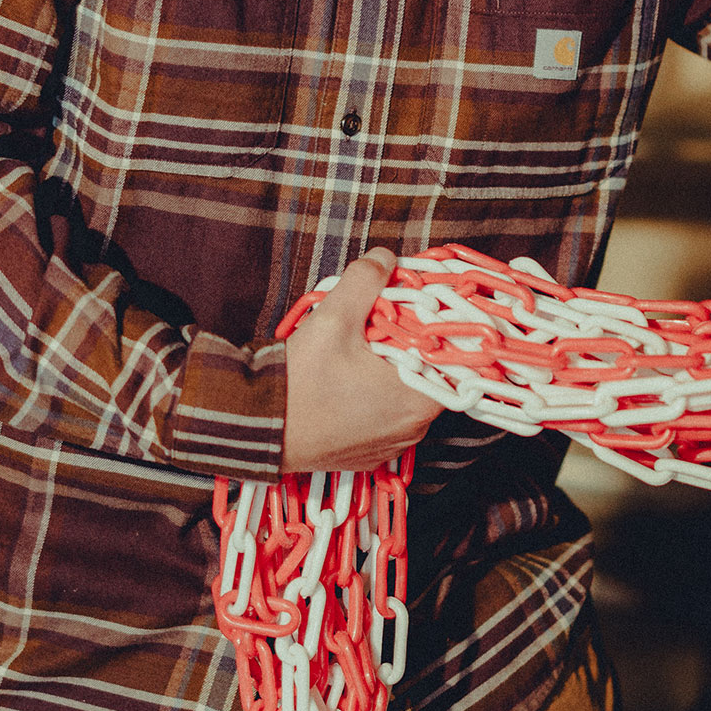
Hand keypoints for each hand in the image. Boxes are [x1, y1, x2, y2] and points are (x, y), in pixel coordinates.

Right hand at [280, 248, 439, 473]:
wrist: (256, 429)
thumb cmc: (297, 381)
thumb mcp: (333, 318)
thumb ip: (365, 280)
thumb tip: (386, 257)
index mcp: (418, 400)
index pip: (454, 357)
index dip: (440, 326)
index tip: (422, 307)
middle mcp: (414, 429)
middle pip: (429, 374)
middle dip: (411, 343)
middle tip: (384, 321)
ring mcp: (392, 445)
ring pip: (407, 394)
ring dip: (392, 370)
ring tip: (362, 349)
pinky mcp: (371, 453)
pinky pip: (387, 416)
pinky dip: (376, 396)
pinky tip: (351, 379)